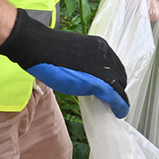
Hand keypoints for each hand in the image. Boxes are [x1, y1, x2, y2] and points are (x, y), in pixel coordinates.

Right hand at [0, 9, 129, 117]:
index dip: (114, 79)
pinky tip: (119, 111)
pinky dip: (120, 105)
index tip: (111, 88)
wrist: (39, 47)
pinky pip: (115, 96)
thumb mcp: (74, 54)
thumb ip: (85, 63)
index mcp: (101, 46)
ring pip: (119, 87)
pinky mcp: (99, 81)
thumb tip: (89, 76)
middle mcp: (106, 55)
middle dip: (117, 89)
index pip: (114, 65)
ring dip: (119, 99)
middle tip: (112, 100)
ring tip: (116, 107)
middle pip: (120, 76)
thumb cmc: (50, 51)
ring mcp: (104, 68)